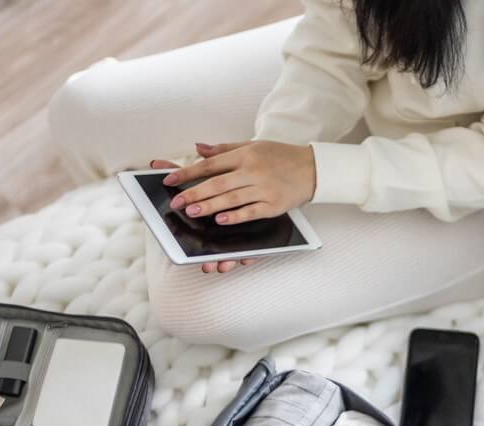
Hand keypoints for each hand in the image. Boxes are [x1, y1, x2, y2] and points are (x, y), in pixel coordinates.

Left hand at [150, 140, 315, 272]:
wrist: (313, 169)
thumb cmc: (282, 157)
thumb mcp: (254, 146)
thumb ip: (225, 149)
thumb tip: (198, 148)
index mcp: (246, 155)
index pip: (211, 164)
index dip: (188, 172)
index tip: (170, 179)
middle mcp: (253, 171)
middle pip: (218, 183)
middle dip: (194, 192)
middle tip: (176, 202)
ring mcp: (264, 189)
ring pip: (231, 198)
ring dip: (210, 205)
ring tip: (192, 211)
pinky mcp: (274, 205)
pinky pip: (251, 212)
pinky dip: (235, 216)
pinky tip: (220, 220)